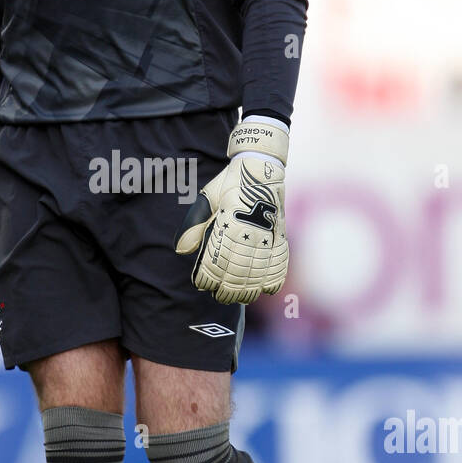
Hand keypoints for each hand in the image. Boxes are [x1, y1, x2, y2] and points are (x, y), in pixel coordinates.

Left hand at [174, 119, 288, 304]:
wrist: (262, 165)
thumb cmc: (230, 182)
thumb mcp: (207, 198)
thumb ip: (194, 225)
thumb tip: (180, 250)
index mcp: (229, 224)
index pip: (216, 262)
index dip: (208, 279)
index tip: (202, 285)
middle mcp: (250, 232)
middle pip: (237, 272)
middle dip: (227, 289)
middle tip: (219, 296)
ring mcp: (268, 235)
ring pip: (258, 272)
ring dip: (249, 289)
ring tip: (240, 297)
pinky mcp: (281, 234)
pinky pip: (280, 261)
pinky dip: (275, 277)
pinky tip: (268, 289)